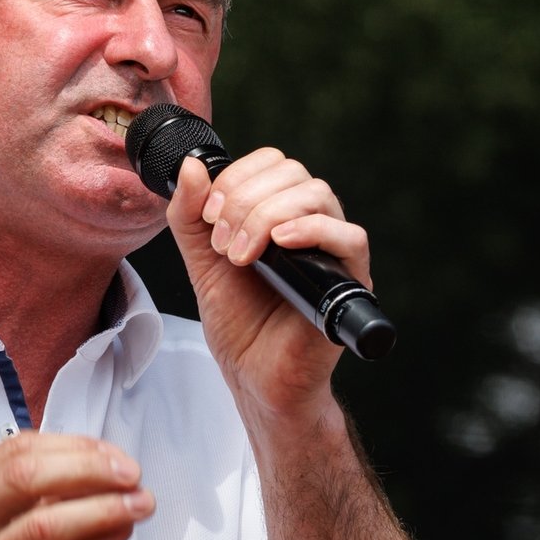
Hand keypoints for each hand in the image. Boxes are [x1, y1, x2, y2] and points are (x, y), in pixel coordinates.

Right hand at [0, 433, 154, 539]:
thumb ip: (19, 490)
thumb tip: (92, 468)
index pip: (19, 447)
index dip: (74, 445)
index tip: (110, 452)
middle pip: (28, 475)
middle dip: (90, 468)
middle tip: (129, 473)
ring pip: (43, 523)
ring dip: (102, 508)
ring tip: (137, 504)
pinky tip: (117, 534)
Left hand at [166, 149, 371, 417]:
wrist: (254, 376)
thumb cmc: (239, 322)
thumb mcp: (201, 261)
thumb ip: (189, 215)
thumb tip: (192, 165)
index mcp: (281, 213)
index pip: (273, 163)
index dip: (238, 177)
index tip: (209, 215)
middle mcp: (312, 224)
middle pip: (293, 173)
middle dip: (245, 200)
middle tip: (221, 243)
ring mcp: (333, 250)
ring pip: (318, 195)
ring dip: (267, 216)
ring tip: (241, 256)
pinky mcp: (350, 280)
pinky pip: (350, 236)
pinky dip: (312, 230)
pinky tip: (279, 245)